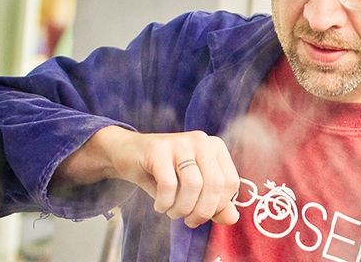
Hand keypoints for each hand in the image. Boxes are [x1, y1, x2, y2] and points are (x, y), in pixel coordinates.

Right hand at [55, 126, 240, 227]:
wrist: (127, 154)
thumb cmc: (163, 172)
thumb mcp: (192, 188)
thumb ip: (215, 203)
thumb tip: (232, 218)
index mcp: (215, 147)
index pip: (231, 182)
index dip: (219, 206)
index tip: (202, 216)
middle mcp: (201, 141)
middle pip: (215, 184)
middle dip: (202, 211)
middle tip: (189, 220)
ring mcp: (180, 142)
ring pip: (193, 185)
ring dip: (182, 208)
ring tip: (172, 212)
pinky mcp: (158, 149)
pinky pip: (169, 184)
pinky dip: (165, 203)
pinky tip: (159, 205)